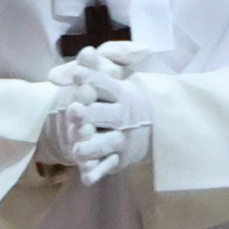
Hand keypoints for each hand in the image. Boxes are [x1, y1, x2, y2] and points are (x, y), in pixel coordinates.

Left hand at [42, 53, 150, 184]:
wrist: (155, 127)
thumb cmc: (123, 102)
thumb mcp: (113, 82)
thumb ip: (94, 68)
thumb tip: (85, 51)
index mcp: (121, 94)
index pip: (105, 85)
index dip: (91, 79)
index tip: (76, 74)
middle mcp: (123, 117)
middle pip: (107, 115)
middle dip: (90, 114)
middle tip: (73, 112)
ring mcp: (122, 139)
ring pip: (107, 143)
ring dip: (93, 147)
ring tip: (77, 150)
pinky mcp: (119, 158)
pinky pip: (107, 165)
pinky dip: (98, 172)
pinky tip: (86, 178)